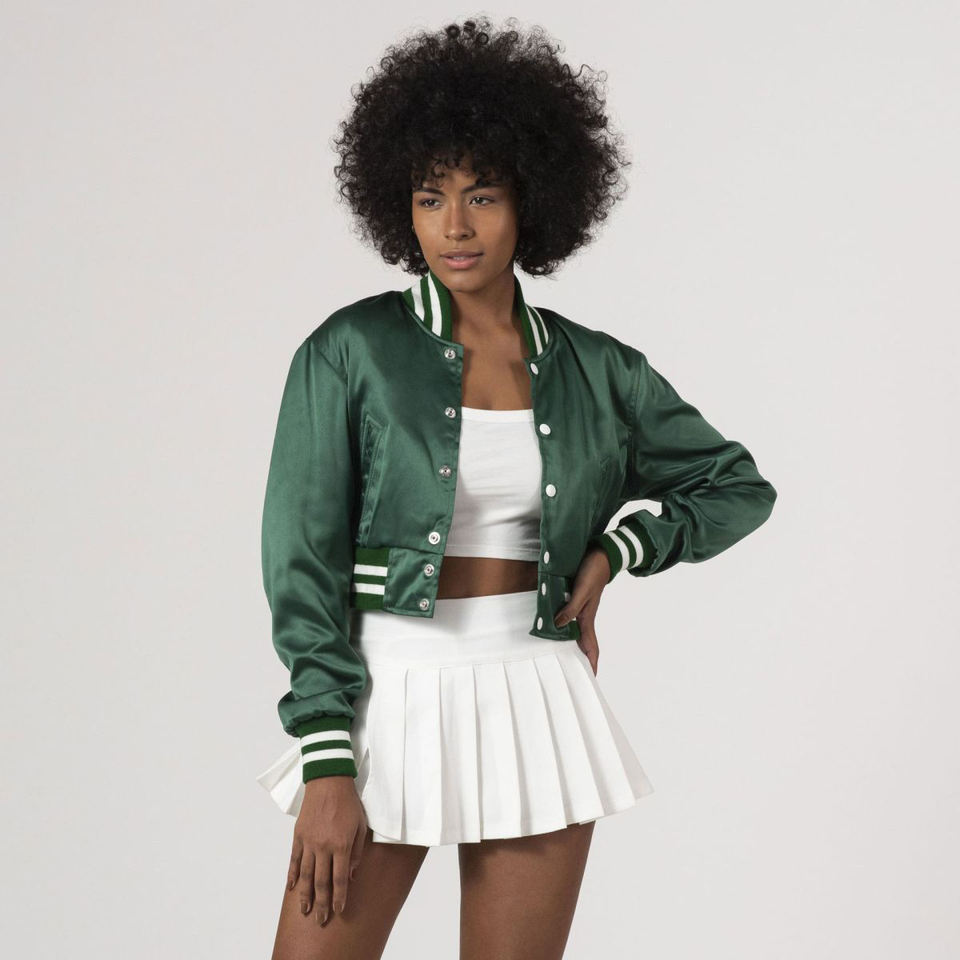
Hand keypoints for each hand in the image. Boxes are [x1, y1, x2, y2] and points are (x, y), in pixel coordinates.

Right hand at [288, 775, 366, 924]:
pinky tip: (292, 887)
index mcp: (342, 844)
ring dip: (305, 895)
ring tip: (304, 910)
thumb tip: (351, 874)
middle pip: (321, 881)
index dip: (340, 896)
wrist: (328, 781)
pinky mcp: (299, 835)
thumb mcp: (360, 825)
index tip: (339, 910)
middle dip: (321, 903)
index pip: (340, 878)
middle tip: (320, 919)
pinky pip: (294, 859)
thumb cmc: (349, 802)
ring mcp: (309, 842)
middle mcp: (324, 846)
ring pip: (306, 874)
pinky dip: (293, 875)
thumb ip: (357, 851)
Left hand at [552, 546, 609, 674]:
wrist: (600, 557)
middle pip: (584, 644)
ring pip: (577, 633)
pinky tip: (558, 630)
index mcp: (587, 618)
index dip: (592, 663)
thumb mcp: (581, 591)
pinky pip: (571, 620)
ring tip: (564, 658)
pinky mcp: (576, 601)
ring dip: (573, 646)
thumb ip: (570, 608)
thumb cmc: (592, 573)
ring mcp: (581, 610)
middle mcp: (585, 617)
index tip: (591, 678)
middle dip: (582, 660)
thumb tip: (559, 625)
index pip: (591, 646)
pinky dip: (566, 629)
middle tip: (574, 674)